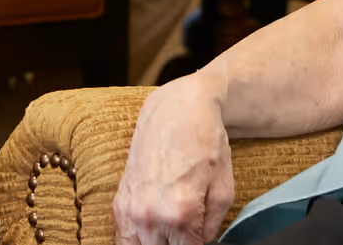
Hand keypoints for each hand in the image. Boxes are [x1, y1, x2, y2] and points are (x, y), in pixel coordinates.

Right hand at [113, 75, 235, 244]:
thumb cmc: (205, 145)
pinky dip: (137, 241)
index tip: (198, 237)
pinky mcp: (118, 203)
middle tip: (187, 232)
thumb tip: (199, 244)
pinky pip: (123, 239)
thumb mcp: (224, 192)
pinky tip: (152, 233)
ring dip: (157, 244)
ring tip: (171, 232)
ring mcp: (130, 209)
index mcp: (180, 213)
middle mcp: (150, 215)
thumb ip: (210, 229)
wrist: (177, 110)